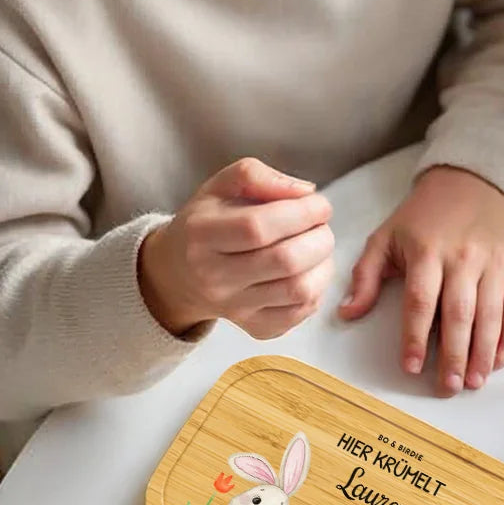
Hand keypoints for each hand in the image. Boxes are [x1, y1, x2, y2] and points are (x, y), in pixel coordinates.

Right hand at [139, 158, 334, 338]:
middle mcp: (214, 277)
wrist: (179, 273)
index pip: (258, 227)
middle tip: (320, 225)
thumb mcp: (222, 185)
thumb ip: (258, 176)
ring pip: (299, 290)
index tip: (319, 204)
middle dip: (319, 237)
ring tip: (317, 246)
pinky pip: (301, 312)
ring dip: (323, 263)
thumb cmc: (209, 221)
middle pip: (285, 261)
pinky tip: (308, 270)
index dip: (301, 213)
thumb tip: (304, 192)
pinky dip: (317, 288)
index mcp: (202, 235)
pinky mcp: (255, 328)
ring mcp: (234, 307)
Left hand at [337, 166, 503, 394]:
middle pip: (458, 314)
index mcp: (427, 250)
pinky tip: (498, 359)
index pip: (420, 301)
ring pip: (490, 315)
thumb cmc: (427, 213)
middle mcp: (463, 257)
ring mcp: (493, 262)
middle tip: (447, 388)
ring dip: (482, 353)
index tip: (411, 367)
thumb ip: (366, 275)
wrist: (477, 179)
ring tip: (474, 382)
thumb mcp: (388, 235)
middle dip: (454, 356)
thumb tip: (347, 313)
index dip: (415, 337)